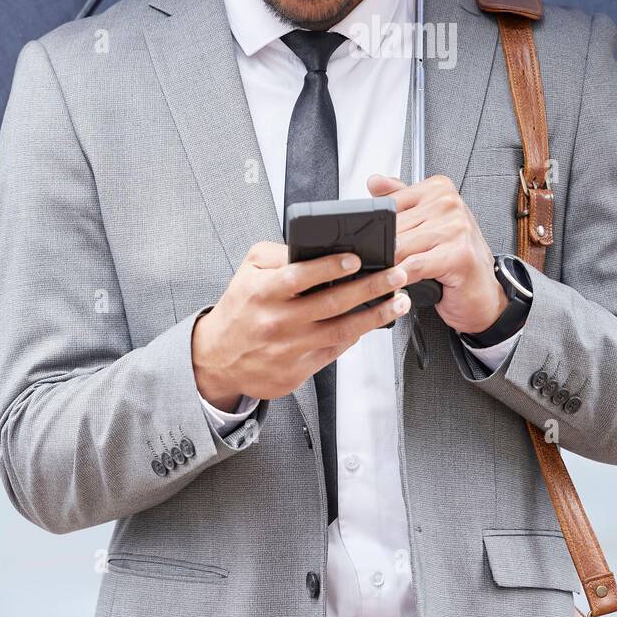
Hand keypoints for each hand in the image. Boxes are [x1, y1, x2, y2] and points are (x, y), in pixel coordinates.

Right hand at [191, 243, 411, 405]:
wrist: (217, 358)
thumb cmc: (240, 308)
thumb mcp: (248, 271)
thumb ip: (278, 253)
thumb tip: (313, 245)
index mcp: (264, 292)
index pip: (301, 276)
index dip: (330, 266)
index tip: (357, 257)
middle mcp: (277, 321)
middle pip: (332, 304)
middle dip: (370, 288)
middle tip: (396, 275)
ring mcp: (289, 349)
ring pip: (341, 330)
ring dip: (376, 315)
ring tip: (399, 301)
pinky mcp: (297, 371)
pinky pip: (335, 350)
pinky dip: (357, 335)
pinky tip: (374, 321)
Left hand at [366, 173, 506, 336]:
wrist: (483, 291)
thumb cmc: (456, 258)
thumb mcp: (427, 223)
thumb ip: (401, 200)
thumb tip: (374, 183)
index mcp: (439, 189)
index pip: (391, 203)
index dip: (378, 228)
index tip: (373, 243)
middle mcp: (449, 203)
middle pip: (394, 227)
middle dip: (382, 251)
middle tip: (378, 265)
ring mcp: (456, 227)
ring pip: (401, 246)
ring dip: (389, 267)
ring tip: (387, 277)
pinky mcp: (458, 254)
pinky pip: (415, 265)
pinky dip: (402, 277)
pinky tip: (400, 283)